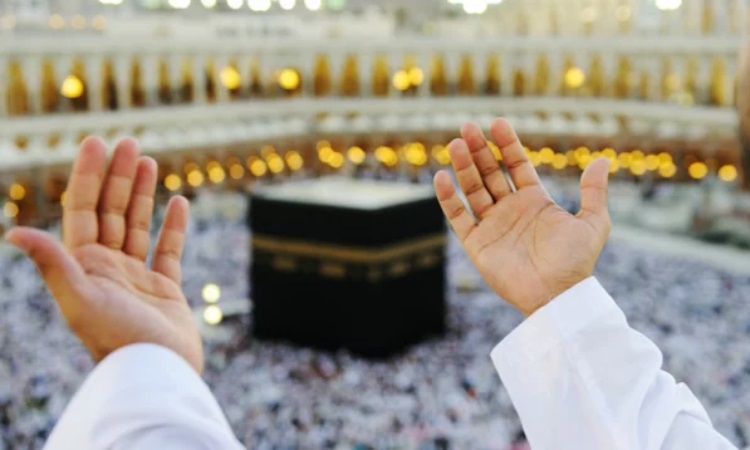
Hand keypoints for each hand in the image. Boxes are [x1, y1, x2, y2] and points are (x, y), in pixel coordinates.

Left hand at [6, 138, 202, 372]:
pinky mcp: (165, 289)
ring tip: (149, 161)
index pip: (84, 210)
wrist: (157, 373)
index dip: (89, 176)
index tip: (98, 143)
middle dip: (118, 176)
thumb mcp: (80, 299)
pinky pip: (169, 249)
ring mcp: (137, 277)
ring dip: (142, 193)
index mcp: (84, 266)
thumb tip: (13, 232)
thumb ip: (53, 263)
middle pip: (111, 211)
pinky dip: (174, 225)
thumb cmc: (117, 340)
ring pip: (137, 225)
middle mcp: (107, 267)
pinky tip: (179, 202)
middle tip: (129, 142)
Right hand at [434, 119, 610, 315]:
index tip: (498, 123)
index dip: (507, 144)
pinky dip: (448, 198)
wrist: (557, 295)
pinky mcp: (477, 244)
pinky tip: (441, 177)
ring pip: (473, 190)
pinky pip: (459, 217)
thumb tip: (602, 160)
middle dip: (479, 150)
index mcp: (535, 202)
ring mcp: (492, 226)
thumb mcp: (593, 223)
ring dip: (464, 167)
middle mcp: (511, 210)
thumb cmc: (576, 262)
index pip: (516, 166)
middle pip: (490, 173)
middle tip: (468, 126)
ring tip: (456, 144)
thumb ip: (593, 191)